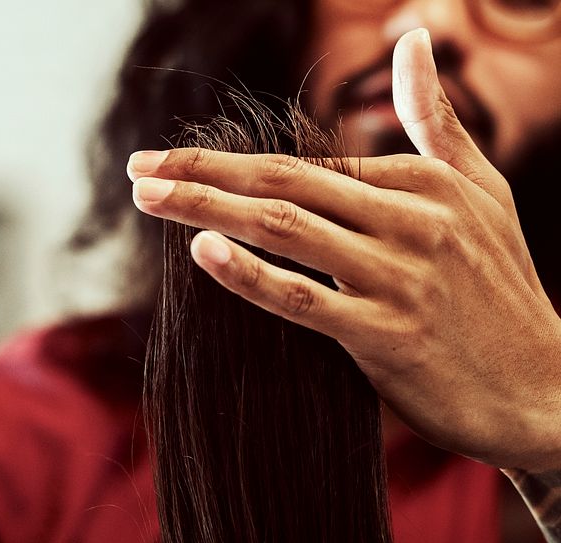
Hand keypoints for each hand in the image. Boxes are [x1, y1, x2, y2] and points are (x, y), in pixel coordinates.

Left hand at [127, 29, 560, 471]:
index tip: (166, 161)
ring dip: (208, 209)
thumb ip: (434, 118)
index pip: (304, 162)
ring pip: (285, 230)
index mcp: (420, 184)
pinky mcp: (388, 337)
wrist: (544, 387)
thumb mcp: (480, 189)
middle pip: (283, 183)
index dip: (226, 158)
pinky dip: (251, 274)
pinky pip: (304, 300)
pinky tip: (203, 253)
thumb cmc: (502, 286)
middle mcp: (409, 221)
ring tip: (148, 199)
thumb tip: (413, 38)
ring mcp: (398, 278)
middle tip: (138, 170)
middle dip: (201, 173)